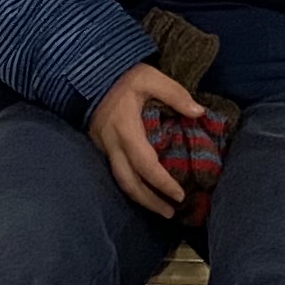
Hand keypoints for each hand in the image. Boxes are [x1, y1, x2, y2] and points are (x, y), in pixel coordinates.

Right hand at [88, 60, 205, 215]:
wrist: (85, 71)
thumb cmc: (121, 75)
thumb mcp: (149, 77)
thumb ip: (175, 94)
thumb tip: (198, 112)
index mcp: (126, 130)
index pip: (145, 165)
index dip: (162, 183)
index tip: (179, 195)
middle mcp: (112, 144)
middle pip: (129, 183)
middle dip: (149, 201)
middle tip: (170, 213)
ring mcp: (103, 147)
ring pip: (120, 181)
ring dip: (139, 198)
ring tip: (159, 208)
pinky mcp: (99, 146)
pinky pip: (115, 172)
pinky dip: (131, 185)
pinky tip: (144, 191)